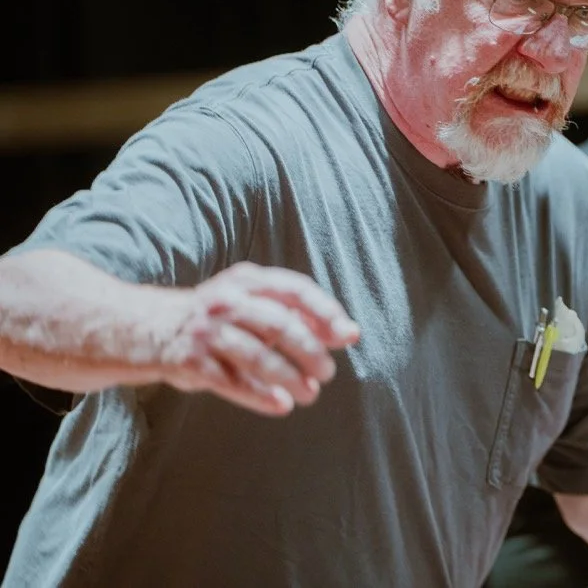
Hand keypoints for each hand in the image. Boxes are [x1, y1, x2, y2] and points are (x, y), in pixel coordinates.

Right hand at [152, 262, 359, 414]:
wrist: (142, 328)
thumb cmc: (213, 319)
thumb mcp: (248, 303)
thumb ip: (293, 315)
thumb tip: (347, 333)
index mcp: (248, 281)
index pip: (295, 290)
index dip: (325, 312)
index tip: (347, 336)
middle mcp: (227, 300)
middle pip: (279, 324)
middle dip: (310, 351)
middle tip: (328, 373)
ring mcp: (206, 330)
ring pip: (257, 355)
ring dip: (289, 377)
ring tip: (310, 394)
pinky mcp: (189, 360)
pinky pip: (231, 381)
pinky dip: (260, 395)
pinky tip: (281, 404)